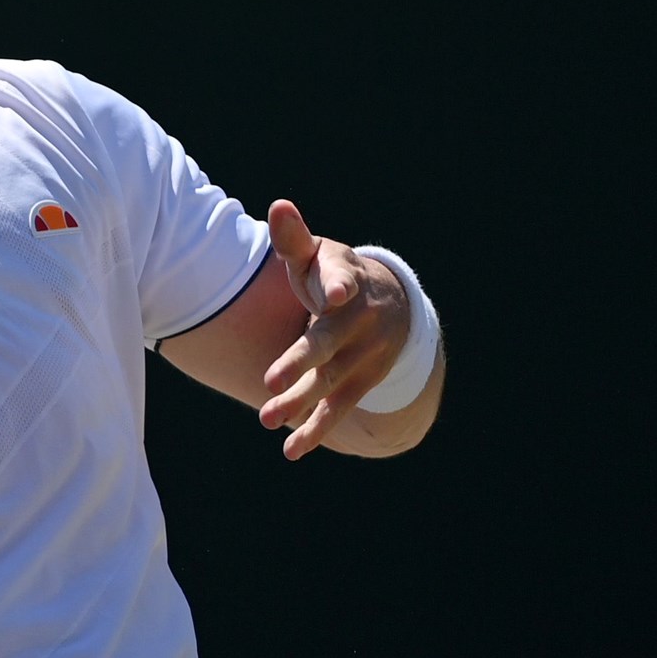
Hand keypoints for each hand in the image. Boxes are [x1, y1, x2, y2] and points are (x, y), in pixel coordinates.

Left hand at [258, 199, 411, 459]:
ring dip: (300, 402)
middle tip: (270, 381)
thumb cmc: (332, 274)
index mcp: (345, 280)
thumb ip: (294, 238)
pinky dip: (316, 429)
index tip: (331, 291)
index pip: (341, 280)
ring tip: (266, 418)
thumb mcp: (317, 254)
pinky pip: (339, 407)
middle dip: (301, 361)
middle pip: (327, 342)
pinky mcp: (362, 380)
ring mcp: (363, 353)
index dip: (337, 284)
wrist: (389, 303)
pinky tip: (291, 451)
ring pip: (330, 380)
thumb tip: (277, 207)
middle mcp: (358, 319)